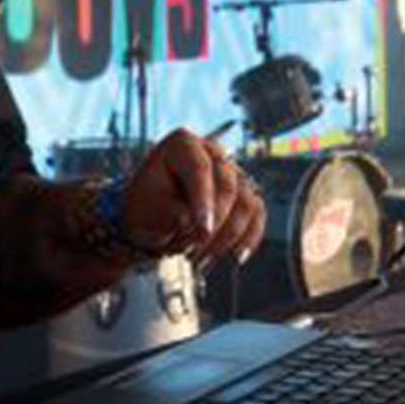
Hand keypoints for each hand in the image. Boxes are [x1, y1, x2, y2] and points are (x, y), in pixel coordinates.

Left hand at [121, 128, 265, 266]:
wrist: (152, 217)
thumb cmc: (147, 207)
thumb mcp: (148, 210)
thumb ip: (170, 212)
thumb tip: (191, 220)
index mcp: (182, 144)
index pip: (199, 169)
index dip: (203, 200)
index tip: (202, 229)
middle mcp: (212, 151)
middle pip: (227, 186)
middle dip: (213, 225)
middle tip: (191, 253)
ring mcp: (232, 170)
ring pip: (246, 202)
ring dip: (227, 236)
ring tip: (200, 259)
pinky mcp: (244, 192)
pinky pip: (257, 213)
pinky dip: (249, 237)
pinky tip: (235, 256)